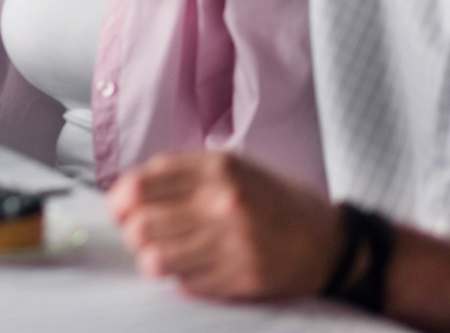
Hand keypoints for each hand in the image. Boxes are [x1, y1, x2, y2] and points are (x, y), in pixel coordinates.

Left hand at [108, 152, 344, 300]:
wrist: (330, 242)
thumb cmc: (274, 201)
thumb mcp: (231, 166)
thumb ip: (182, 173)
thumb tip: (129, 191)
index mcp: (216, 169)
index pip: (139, 187)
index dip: (119, 202)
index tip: (121, 210)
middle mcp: (223, 203)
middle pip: (141, 225)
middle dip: (132, 233)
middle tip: (143, 235)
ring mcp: (233, 244)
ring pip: (155, 259)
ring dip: (151, 259)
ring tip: (163, 254)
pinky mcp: (242, 278)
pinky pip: (185, 283)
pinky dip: (180, 278)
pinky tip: (193, 268)